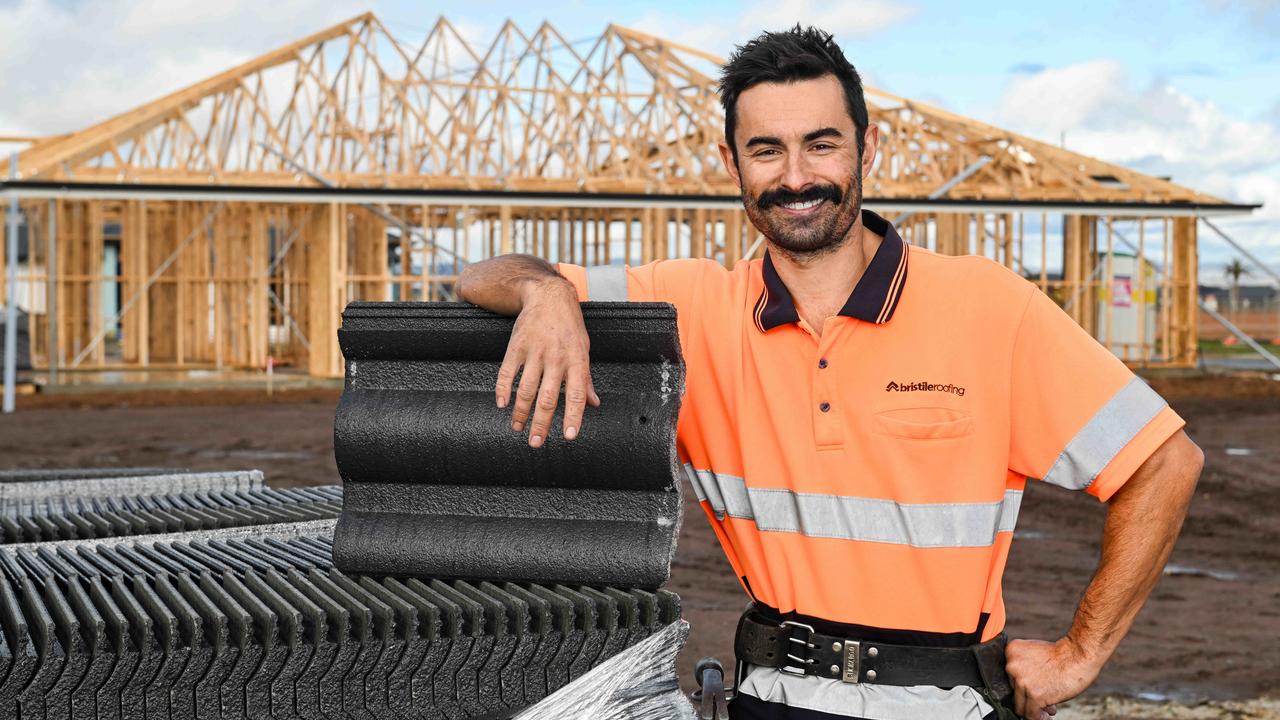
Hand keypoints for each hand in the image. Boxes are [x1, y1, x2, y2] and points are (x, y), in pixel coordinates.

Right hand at [496, 276, 599, 446]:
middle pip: (548, 397)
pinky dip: (503, 389)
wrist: (548, 295)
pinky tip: (502, 404)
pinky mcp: (517, 346)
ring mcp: (535, 352)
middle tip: (536, 442)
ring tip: (518, 428)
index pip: (577, 394)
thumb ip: (586, 378)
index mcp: (576, 360)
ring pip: (526, 389)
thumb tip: (594, 403)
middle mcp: (556, 358)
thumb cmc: (569, 325)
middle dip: (541, 423)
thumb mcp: (584, 349)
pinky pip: (507, 372)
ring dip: (521, 412)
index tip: (569, 436)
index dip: (573, 416)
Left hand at [1005, 637, 1100, 719]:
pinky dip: (1037, 717)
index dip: (1022, 686)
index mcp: (1011, 652)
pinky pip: (1030, 714)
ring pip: (1020, 705)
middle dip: (1030, 697)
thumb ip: (1025, 670)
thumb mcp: (1034, 653)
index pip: (1009, 677)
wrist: (1078, 655)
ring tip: (1047, 708)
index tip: (1032, 690)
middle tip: (1044, 699)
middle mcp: (1011, 666)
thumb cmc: (1063, 654)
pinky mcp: (1034, 695)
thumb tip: (1026, 694)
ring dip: (1034, 709)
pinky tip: (1046, 715)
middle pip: (1014, 691)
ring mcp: (1021, 681)